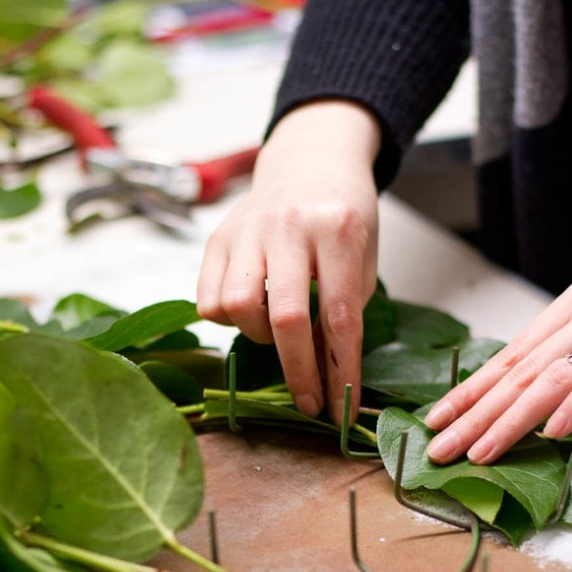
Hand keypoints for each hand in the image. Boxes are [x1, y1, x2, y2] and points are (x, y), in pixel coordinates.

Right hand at [196, 100, 380, 424]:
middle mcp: (289, 226)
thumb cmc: (343, 219)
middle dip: (298, 373)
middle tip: (309, 402)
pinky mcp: (217, 236)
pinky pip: (208, 299)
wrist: (310, 162)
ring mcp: (247, 229)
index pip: (339, 316)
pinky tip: (251, 309)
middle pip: (285, 318)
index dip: (341, 371)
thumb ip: (345, 312)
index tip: (341, 409)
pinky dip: (228, 319)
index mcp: (338, 228)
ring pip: (236, 307)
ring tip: (276, 329)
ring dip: (257, 337)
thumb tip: (326, 378)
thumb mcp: (362, 260)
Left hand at [425, 273, 571, 463]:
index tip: (437, 419)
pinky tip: (552, 433)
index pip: (509, 354)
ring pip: (551, 378)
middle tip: (440, 447)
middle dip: (473, 413)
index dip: (470, 389)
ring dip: (511, 420)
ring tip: (480, 452)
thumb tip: (518, 396)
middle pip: (519, 371)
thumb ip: (567, 351)